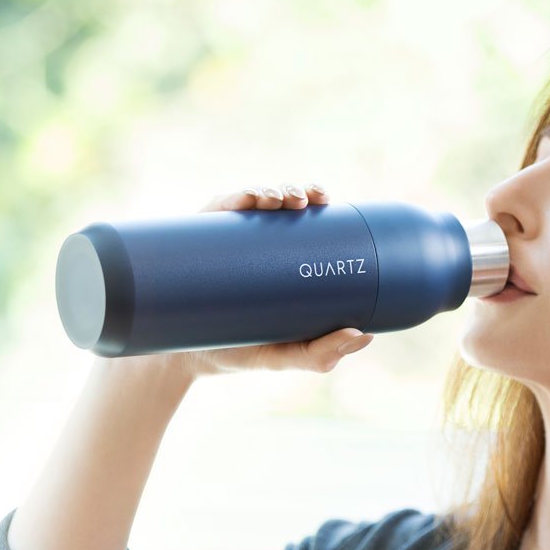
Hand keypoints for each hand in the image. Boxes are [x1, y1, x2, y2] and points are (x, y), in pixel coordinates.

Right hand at [157, 183, 373, 381]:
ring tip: (278, 200)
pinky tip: (247, 199)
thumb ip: (320, 354)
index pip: (302, 220)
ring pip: (249, 202)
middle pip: (279, 203)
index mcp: (279, 260)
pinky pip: (216, 212)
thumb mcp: (284, 356)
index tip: (327, 200)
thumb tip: (363, 336)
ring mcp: (225, 242)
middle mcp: (254, 244)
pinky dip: (234, 198)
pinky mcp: (198, 244)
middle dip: (296, 190)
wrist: (186, 359)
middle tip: (304, 201)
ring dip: (268, 189)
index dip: (316, 200)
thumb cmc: (241, 352)